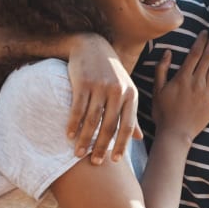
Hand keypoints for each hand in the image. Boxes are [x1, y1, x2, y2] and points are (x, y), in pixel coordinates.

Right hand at [67, 35, 141, 164]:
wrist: (92, 45)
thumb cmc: (111, 73)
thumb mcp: (126, 90)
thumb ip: (131, 114)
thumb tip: (140, 139)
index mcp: (131, 95)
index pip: (127, 125)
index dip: (122, 145)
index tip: (115, 161)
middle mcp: (117, 91)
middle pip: (109, 126)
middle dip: (101, 147)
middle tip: (95, 163)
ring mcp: (100, 86)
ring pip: (92, 120)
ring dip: (84, 140)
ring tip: (78, 154)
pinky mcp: (83, 82)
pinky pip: (77, 109)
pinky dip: (72, 124)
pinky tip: (68, 136)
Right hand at [152, 30, 208, 141]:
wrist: (175, 133)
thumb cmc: (163, 113)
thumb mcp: (157, 90)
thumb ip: (162, 70)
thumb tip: (168, 52)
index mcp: (183, 78)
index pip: (194, 54)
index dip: (201, 41)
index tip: (205, 31)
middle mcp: (197, 82)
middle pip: (207, 57)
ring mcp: (207, 92)